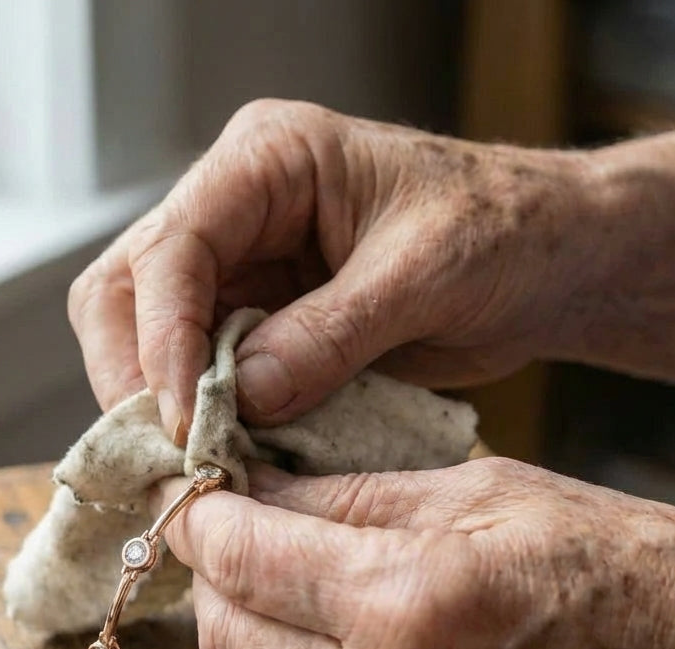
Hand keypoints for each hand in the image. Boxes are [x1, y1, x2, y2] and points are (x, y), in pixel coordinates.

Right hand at [69, 99, 600, 437]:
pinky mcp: (258, 322)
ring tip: (197, 461)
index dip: (164, 339)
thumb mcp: (424, 274)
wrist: (547, 261)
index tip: (184, 419)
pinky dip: (204, 419)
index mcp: (267, 160)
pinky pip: (200, 374)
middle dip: (136, 375)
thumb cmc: (504, 232)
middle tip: (171, 450)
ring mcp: (241, 269)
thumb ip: (329, 334)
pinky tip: (228, 454)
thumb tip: (242, 400)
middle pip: (127, 290)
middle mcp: (235, 210)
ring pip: (146, 337)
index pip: (172, 247)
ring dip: (162, 404)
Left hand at [155, 459, 674, 648]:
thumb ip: (353, 497)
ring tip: (305, 606)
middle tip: (242, 544)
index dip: (201, 521)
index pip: (243, 559)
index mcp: (413, 601)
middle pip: (229, 642)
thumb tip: (256, 490)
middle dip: (219, 583)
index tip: (192, 501)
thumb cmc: (628, 572)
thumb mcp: (489, 495)